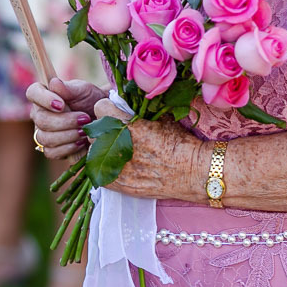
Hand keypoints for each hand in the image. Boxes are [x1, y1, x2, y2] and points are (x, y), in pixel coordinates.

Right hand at [26, 78, 106, 160]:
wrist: (101, 119)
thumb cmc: (90, 100)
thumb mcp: (84, 90)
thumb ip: (69, 88)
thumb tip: (54, 83)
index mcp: (43, 95)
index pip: (33, 93)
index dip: (44, 99)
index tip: (61, 104)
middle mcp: (39, 114)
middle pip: (42, 121)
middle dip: (66, 121)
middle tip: (85, 119)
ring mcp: (42, 133)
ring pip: (46, 138)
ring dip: (69, 135)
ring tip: (85, 131)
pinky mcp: (51, 149)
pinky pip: (52, 152)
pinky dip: (68, 148)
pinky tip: (81, 142)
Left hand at [91, 98, 206, 200]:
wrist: (191, 172)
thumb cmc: (179, 142)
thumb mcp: (160, 117)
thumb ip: (138, 110)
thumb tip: (123, 102)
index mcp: (129, 126)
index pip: (100, 108)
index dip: (109, 108)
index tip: (117, 112)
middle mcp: (119, 147)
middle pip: (96, 129)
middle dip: (106, 128)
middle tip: (120, 131)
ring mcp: (117, 168)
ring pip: (95, 150)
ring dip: (104, 147)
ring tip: (120, 148)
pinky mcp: (118, 185)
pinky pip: (98, 171)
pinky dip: (106, 166)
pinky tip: (118, 163)